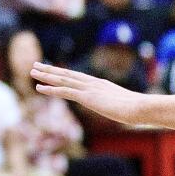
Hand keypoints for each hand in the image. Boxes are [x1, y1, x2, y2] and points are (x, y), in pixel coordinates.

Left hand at [30, 62, 145, 124]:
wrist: (142, 107)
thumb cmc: (139, 109)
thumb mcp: (126, 105)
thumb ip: (119, 104)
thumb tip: (123, 110)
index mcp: (101, 84)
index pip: (78, 77)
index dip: (63, 73)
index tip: (53, 69)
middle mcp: (93, 83)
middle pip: (67, 74)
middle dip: (50, 70)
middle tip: (36, 65)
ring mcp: (89, 89)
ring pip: (62, 80)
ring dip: (46, 75)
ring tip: (32, 71)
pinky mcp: (87, 97)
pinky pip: (64, 92)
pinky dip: (50, 89)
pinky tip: (39, 87)